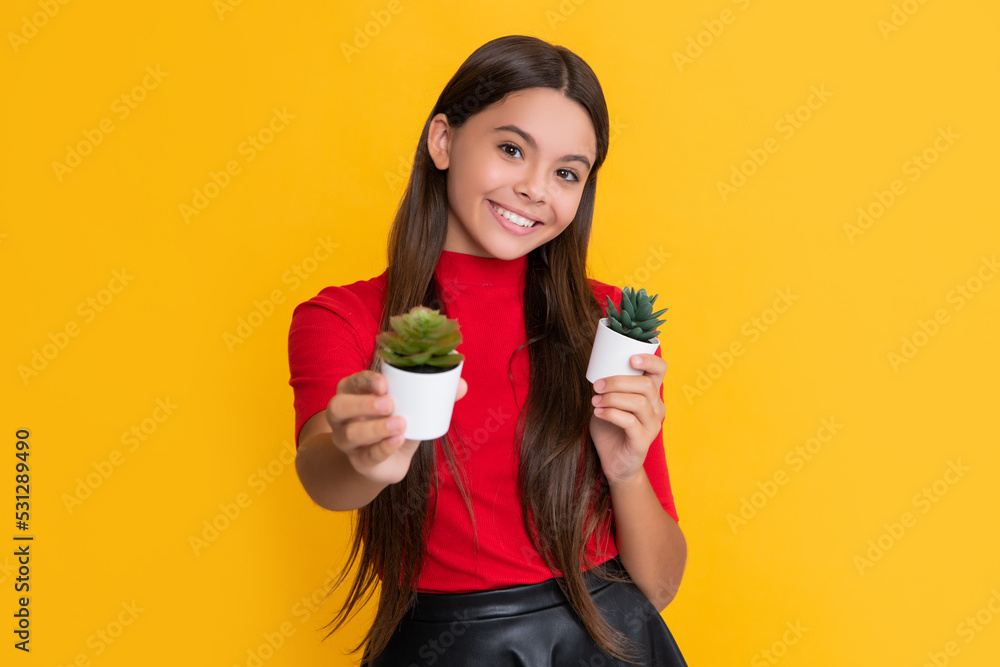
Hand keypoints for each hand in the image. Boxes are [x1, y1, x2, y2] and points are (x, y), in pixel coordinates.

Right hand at [326, 370, 467, 485]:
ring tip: (400, 424)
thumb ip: (435, 395)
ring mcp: (346, 442)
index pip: (351, 382)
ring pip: (349, 434)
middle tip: (390, 403)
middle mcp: (342, 418)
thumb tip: (462, 385)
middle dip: (362, 403)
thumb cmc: (397, 423)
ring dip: (375, 428)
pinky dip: (383, 448)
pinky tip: (398, 441)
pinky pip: (366, 457)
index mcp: (353, 394)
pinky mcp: (359, 463)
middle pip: (338, 406)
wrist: (390, 462)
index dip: (365, 380)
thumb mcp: (413, 407)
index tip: (385, 383)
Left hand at [588, 353, 666, 485]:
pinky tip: (598, 413)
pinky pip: (630, 422)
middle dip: (618, 381)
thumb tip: (597, 372)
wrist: (615, 462)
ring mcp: (652, 425)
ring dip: (613, 398)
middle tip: (597, 386)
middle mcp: (656, 408)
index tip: (631, 359)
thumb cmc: (612, 429)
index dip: (650, 360)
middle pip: (645, 385)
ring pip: (639, 402)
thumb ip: (609, 388)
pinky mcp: (643, 441)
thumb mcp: (610, 403)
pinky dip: (611, 414)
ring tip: (596, 401)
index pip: (660, 370)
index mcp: (651, 395)